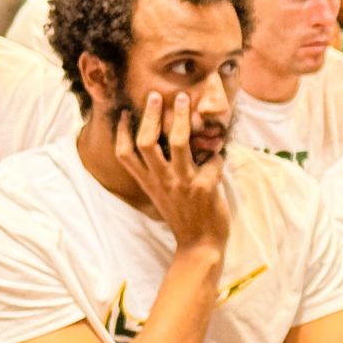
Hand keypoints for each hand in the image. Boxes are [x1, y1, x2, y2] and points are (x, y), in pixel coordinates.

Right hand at [114, 91, 230, 259]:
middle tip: (156, 95)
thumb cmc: (183, 218)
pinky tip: (221, 151)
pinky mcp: (205, 187)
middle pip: (147, 141)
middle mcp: (162, 181)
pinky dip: (218, 153)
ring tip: (185, 100)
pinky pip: (213, 160)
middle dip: (150, 115)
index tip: (123, 113)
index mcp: (148, 183)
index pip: (125, 155)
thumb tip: (165, 147)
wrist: (200, 247)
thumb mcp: (162, 196)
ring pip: (178, 142)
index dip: (121, 133)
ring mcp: (183, 183)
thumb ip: (160, 175)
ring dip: (181, 118)